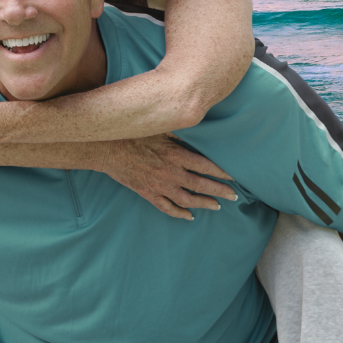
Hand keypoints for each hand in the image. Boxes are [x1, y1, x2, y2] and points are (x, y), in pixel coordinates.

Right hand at [106, 135, 237, 220]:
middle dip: (220, 192)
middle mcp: (171, 173)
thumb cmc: (134, 135)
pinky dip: (179, 214)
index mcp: (176, 155)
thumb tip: (197, 126)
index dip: (222, 172)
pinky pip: (167, 208)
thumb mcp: (160, 129)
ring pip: (187, 200)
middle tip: (234, 196)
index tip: (234, 176)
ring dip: (204, 204)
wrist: (108, 149)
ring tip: (217, 206)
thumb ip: (180, 133)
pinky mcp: (148, 194)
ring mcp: (160, 186)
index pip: (206, 166)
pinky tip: (189, 216)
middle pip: (201, 186)